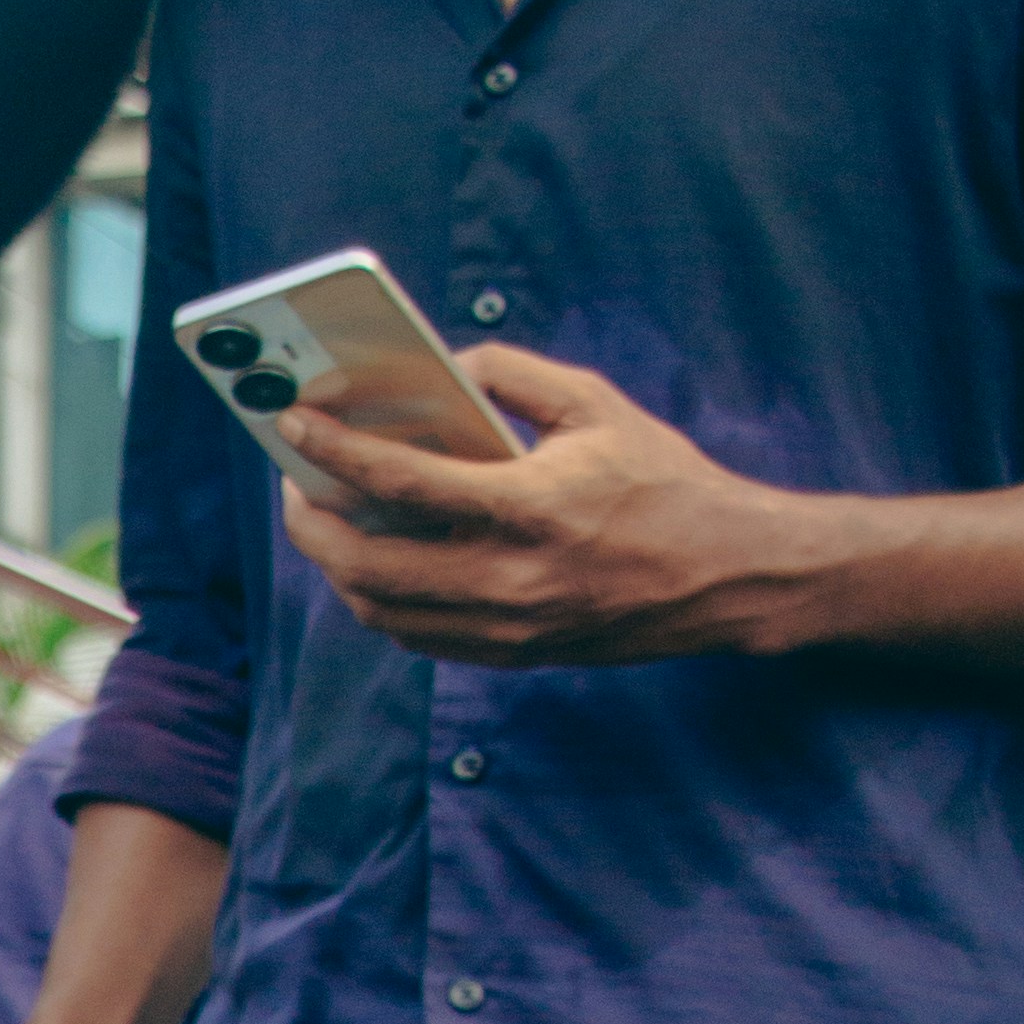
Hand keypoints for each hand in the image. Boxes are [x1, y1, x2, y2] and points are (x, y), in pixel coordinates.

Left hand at [277, 346, 806, 666]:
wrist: (730, 574)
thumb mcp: (597, 404)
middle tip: (295, 483)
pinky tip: (378, 562)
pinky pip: (419, 636)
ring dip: (337, 568)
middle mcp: (513, 579)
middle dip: (309, 524)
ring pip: (382, 612)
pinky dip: (383, 600)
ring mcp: (510, 628)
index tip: (294, 422)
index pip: (403, 483)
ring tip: (327, 522)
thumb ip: (512, 376)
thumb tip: (441, 367)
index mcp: (533, 507)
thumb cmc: (665, 480)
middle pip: (367, 567)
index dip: (335, 451)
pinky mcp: (515, 655)